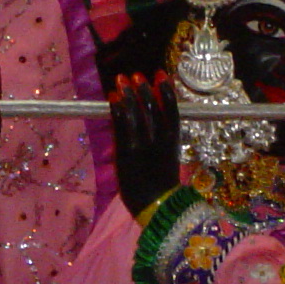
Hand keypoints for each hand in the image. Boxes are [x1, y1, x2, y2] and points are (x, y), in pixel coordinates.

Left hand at [109, 71, 180, 218]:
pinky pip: (121, 125)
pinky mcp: (126, 152)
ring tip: (122, 79)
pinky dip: (117, 109)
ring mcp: (143, 145)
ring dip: (129, 94)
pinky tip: (112, 97)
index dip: (167, 90)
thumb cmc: (160, 190)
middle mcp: (159, 140)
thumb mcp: (166, 163)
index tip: (162, 74)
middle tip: (138, 74)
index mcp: (173, 142)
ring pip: (137, 113)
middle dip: (145, 88)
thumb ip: (160, 145)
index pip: (172, 109)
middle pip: (153, 107)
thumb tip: (152, 129)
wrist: (155, 209)